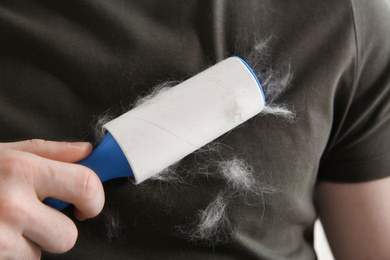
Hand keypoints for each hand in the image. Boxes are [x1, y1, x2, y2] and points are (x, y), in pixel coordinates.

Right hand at [0, 139, 104, 258]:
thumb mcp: (4, 154)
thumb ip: (48, 152)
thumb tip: (85, 151)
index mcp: (23, 170)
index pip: (86, 186)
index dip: (95, 199)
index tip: (89, 203)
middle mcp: (13, 204)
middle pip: (68, 235)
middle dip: (60, 230)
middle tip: (42, 217)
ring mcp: (0, 236)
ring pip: (42, 252)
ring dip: (32, 242)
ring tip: (9, 223)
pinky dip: (12, 252)